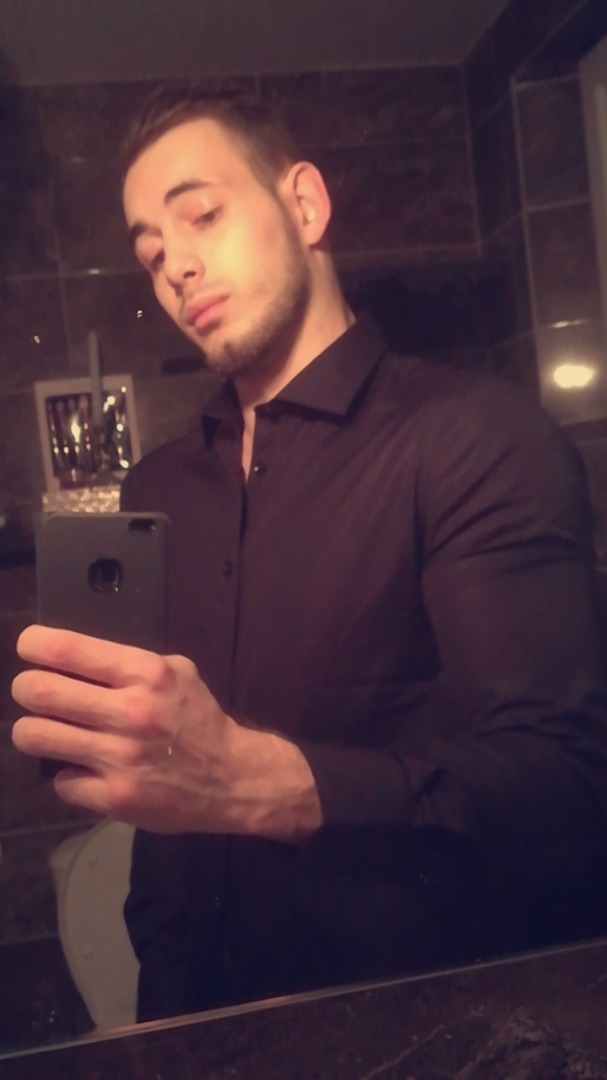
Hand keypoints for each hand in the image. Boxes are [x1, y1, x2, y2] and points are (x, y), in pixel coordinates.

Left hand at [11, 625, 321, 839]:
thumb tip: (69, 656)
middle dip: (26, 688)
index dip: (35, 645)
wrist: (231, 777)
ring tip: (46, 730)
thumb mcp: (176, 672)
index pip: (68, 650)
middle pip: (40, 691)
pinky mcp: (115, 797)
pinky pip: (61, 780)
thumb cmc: (197, 718)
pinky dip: (69, 774)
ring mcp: (121, 757)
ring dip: (34, 731)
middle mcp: (131, 712)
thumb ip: (128, 664)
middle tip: (31, 691)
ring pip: (36, 736)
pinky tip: (87, 769)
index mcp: (146, 673)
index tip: (28, 647)